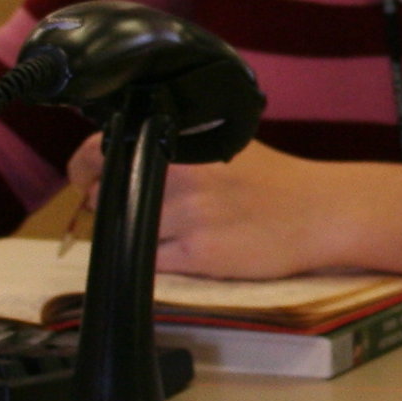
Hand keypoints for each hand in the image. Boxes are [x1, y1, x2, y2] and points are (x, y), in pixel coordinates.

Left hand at [65, 134, 360, 280]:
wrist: (319, 212)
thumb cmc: (272, 179)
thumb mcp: (222, 141)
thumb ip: (174, 143)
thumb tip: (115, 155)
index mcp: (182, 138)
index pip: (102, 150)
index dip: (83, 167)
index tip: (83, 178)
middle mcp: (181, 172)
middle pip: (106, 195)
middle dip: (110, 203)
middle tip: (134, 206)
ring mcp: (189, 214)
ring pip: (125, 230)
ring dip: (134, 233)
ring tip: (170, 229)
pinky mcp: (199, 254)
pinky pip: (151, 262)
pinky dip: (156, 259)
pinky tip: (185, 249)